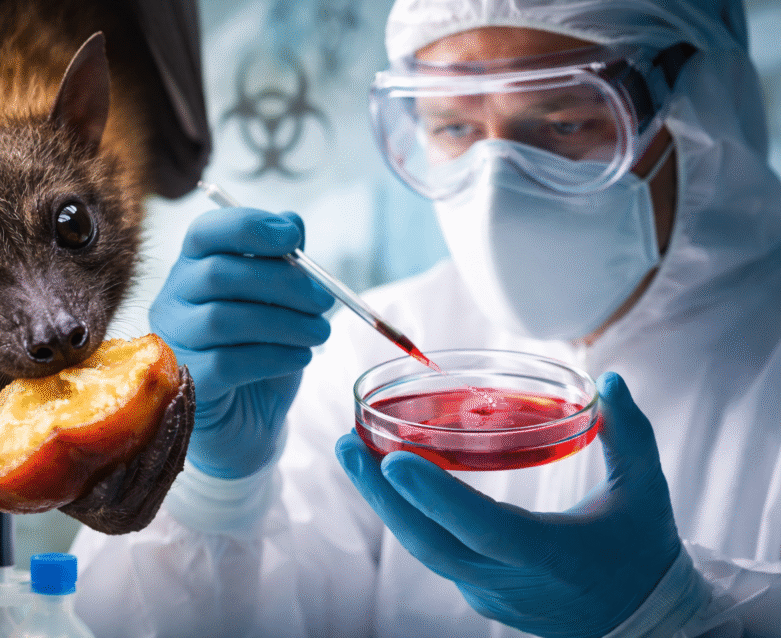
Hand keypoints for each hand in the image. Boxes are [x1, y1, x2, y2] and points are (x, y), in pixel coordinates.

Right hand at [150, 207, 333, 478]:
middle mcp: (172, 300)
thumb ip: (284, 262)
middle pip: (218, 274)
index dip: (248, 226)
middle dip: (282, 283)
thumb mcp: (280, 304)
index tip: (292, 238)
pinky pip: (227, 362)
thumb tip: (292, 222)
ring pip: (223, 319)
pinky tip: (299, 358)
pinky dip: (274, 356)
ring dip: (285, 323)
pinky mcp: (185, 383)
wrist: (250, 424)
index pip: (206, 233)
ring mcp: (172, 343)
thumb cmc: (262, 354)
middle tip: (323, 301)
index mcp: (194, 269)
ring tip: (319, 334)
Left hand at [336, 372, 682, 637]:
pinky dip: (408, 516)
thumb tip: (612, 379)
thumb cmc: (641, 552)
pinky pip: (434, 552)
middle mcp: (510, 581)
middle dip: (380, 495)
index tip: (393, 461)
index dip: (437, 497)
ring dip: (385, 503)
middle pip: (429, 543)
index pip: (484, 528)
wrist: (642, 623)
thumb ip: (630, 434)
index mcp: (550, 556)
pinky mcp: (479, 593)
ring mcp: (489, 593)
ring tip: (353, 454)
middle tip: (346, 445)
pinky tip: (386, 479)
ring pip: (424, 549)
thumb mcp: (646, 493)